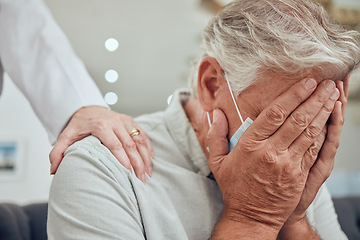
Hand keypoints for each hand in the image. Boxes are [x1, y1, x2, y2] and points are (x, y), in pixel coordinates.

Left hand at [49, 106, 153, 181]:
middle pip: (130, 145)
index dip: (123, 161)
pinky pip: (143, 135)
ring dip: (145, 158)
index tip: (128, 175)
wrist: (88, 108)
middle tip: (141, 180)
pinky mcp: (132, 121)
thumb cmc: (78, 125)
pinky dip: (148, 148)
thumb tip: (53, 171)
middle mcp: (116, 121)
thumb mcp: (65, 136)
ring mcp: (126, 121)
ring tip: (148, 173)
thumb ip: (58, 152)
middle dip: (137, 164)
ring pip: (139, 141)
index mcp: (101, 126)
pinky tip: (151, 160)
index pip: (115, 145)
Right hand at [208, 78, 338, 235]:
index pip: (276, 114)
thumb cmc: (234, 188)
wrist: (251, 217)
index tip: (306, 82)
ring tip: (332, 96)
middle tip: (327, 83)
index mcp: (250, 145)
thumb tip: (216, 115)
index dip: (294, 95)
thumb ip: (215, 136)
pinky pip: (314, 150)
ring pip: (310, 132)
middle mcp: (271, 152)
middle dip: (315, 98)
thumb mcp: (217, 162)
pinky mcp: (299, 175)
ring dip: (323, 112)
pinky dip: (324, 132)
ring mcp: (288, 164)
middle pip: (298, 119)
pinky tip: (330, 120)